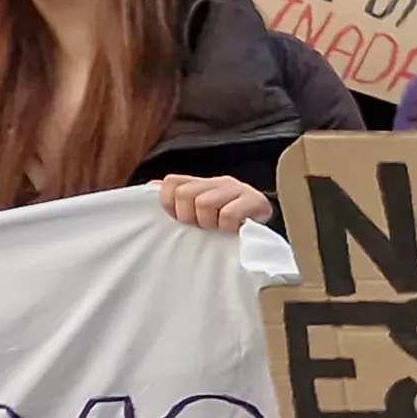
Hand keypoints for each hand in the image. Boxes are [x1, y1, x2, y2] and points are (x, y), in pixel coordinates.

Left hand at [156, 174, 273, 231]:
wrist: (266, 236)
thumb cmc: (228, 225)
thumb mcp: (199, 211)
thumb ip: (176, 198)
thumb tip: (149, 186)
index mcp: (203, 183)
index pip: (172, 182)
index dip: (169, 204)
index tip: (180, 220)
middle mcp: (219, 182)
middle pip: (185, 193)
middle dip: (189, 216)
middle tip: (202, 227)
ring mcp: (237, 189)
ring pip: (204, 202)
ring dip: (208, 223)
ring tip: (218, 229)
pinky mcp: (255, 201)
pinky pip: (229, 214)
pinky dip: (226, 226)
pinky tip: (233, 230)